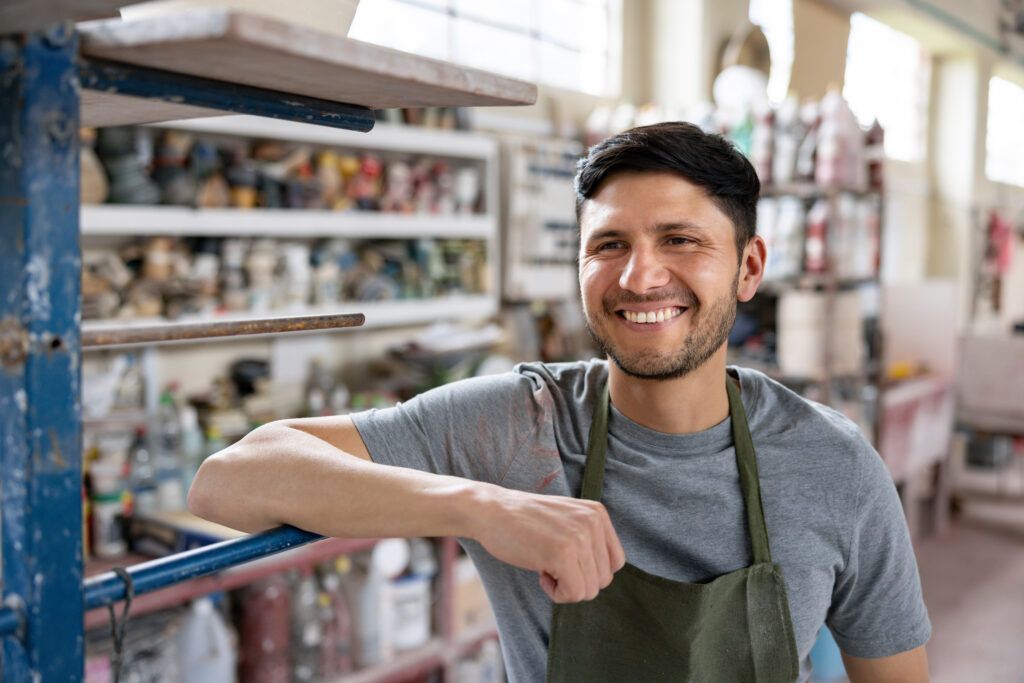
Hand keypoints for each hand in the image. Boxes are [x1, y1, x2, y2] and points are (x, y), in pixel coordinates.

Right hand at [469, 484, 626, 602]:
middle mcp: (593, 522)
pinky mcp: (562, 554)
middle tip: (551, 564)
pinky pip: (573, 593)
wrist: (491, 511)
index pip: (615, 562)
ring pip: (589, 590)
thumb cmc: (523, 521)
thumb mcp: (567, 520)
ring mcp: (579, 537)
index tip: (565, 561)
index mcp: (597, 514)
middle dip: (576, 581)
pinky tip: (540, 573)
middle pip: (603, 579)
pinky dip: (556, 593)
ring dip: (565, 588)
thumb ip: (589, 539)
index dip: (589, 571)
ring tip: (544, 566)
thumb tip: (603, 577)